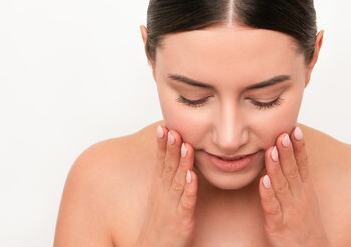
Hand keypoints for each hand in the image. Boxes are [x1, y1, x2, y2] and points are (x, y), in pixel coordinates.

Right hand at [135, 125, 198, 246]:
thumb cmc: (159, 225)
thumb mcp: (161, 198)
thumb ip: (168, 178)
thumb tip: (173, 159)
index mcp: (159, 188)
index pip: (160, 162)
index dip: (162, 144)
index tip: (163, 126)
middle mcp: (164, 194)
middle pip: (167, 167)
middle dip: (170, 147)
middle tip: (172, 127)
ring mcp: (173, 206)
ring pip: (178, 180)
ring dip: (182, 162)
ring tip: (185, 144)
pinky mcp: (182, 219)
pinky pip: (187, 202)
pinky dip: (189, 188)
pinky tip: (192, 176)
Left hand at [258, 126, 329, 246]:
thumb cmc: (306, 226)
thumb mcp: (306, 199)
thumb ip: (297, 179)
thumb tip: (289, 157)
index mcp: (305, 191)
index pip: (303, 164)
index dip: (299, 147)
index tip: (296, 129)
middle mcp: (298, 198)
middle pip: (293, 171)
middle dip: (287, 151)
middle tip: (283, 132)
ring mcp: (288, 211)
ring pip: (281, 185)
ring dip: (276, 167)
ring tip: (271, 149)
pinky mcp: (278, 225)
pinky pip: (272, 207)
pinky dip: (268, 194)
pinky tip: (263, 181)